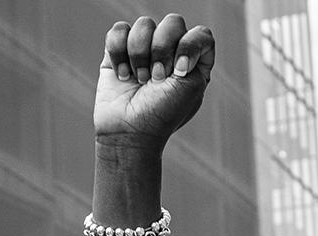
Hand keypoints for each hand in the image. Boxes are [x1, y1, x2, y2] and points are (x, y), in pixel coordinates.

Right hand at [95, 14, 214, 147]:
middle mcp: (170, 52)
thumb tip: (178, 37)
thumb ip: (196, 51)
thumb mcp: (192, 85)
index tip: (179, 72)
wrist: (129, 131)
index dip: (189, 46)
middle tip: (157, 78)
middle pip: (172, 23)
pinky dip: (119, 54)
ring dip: (140, 55)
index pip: (200, 34)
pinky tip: (123, 76)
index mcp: (193, 61)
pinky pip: (119, 31)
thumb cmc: (163, 114)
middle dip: (162, 50)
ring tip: (140, 81)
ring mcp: (143, 49)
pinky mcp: (118, 51)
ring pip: (144, 24)